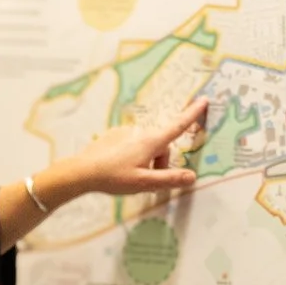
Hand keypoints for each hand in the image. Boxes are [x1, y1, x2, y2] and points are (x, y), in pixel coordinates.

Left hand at [48, 96, 207, 201]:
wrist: (82, 171)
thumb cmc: (113, 177)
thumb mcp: (144, 183)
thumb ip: (169, 179)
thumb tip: (192, 176)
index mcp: (151, 141)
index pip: (178, 125)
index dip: (192, 114)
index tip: (203, 101)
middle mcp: (140, 132)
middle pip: (161, 145)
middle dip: (161, 161)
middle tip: (149, 181)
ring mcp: (126, 132)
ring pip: (146, 146)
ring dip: (146, 160)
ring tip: (131, 177)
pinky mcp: (114, 135)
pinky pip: (131, 145)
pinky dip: (132, 156)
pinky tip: (119, 169)